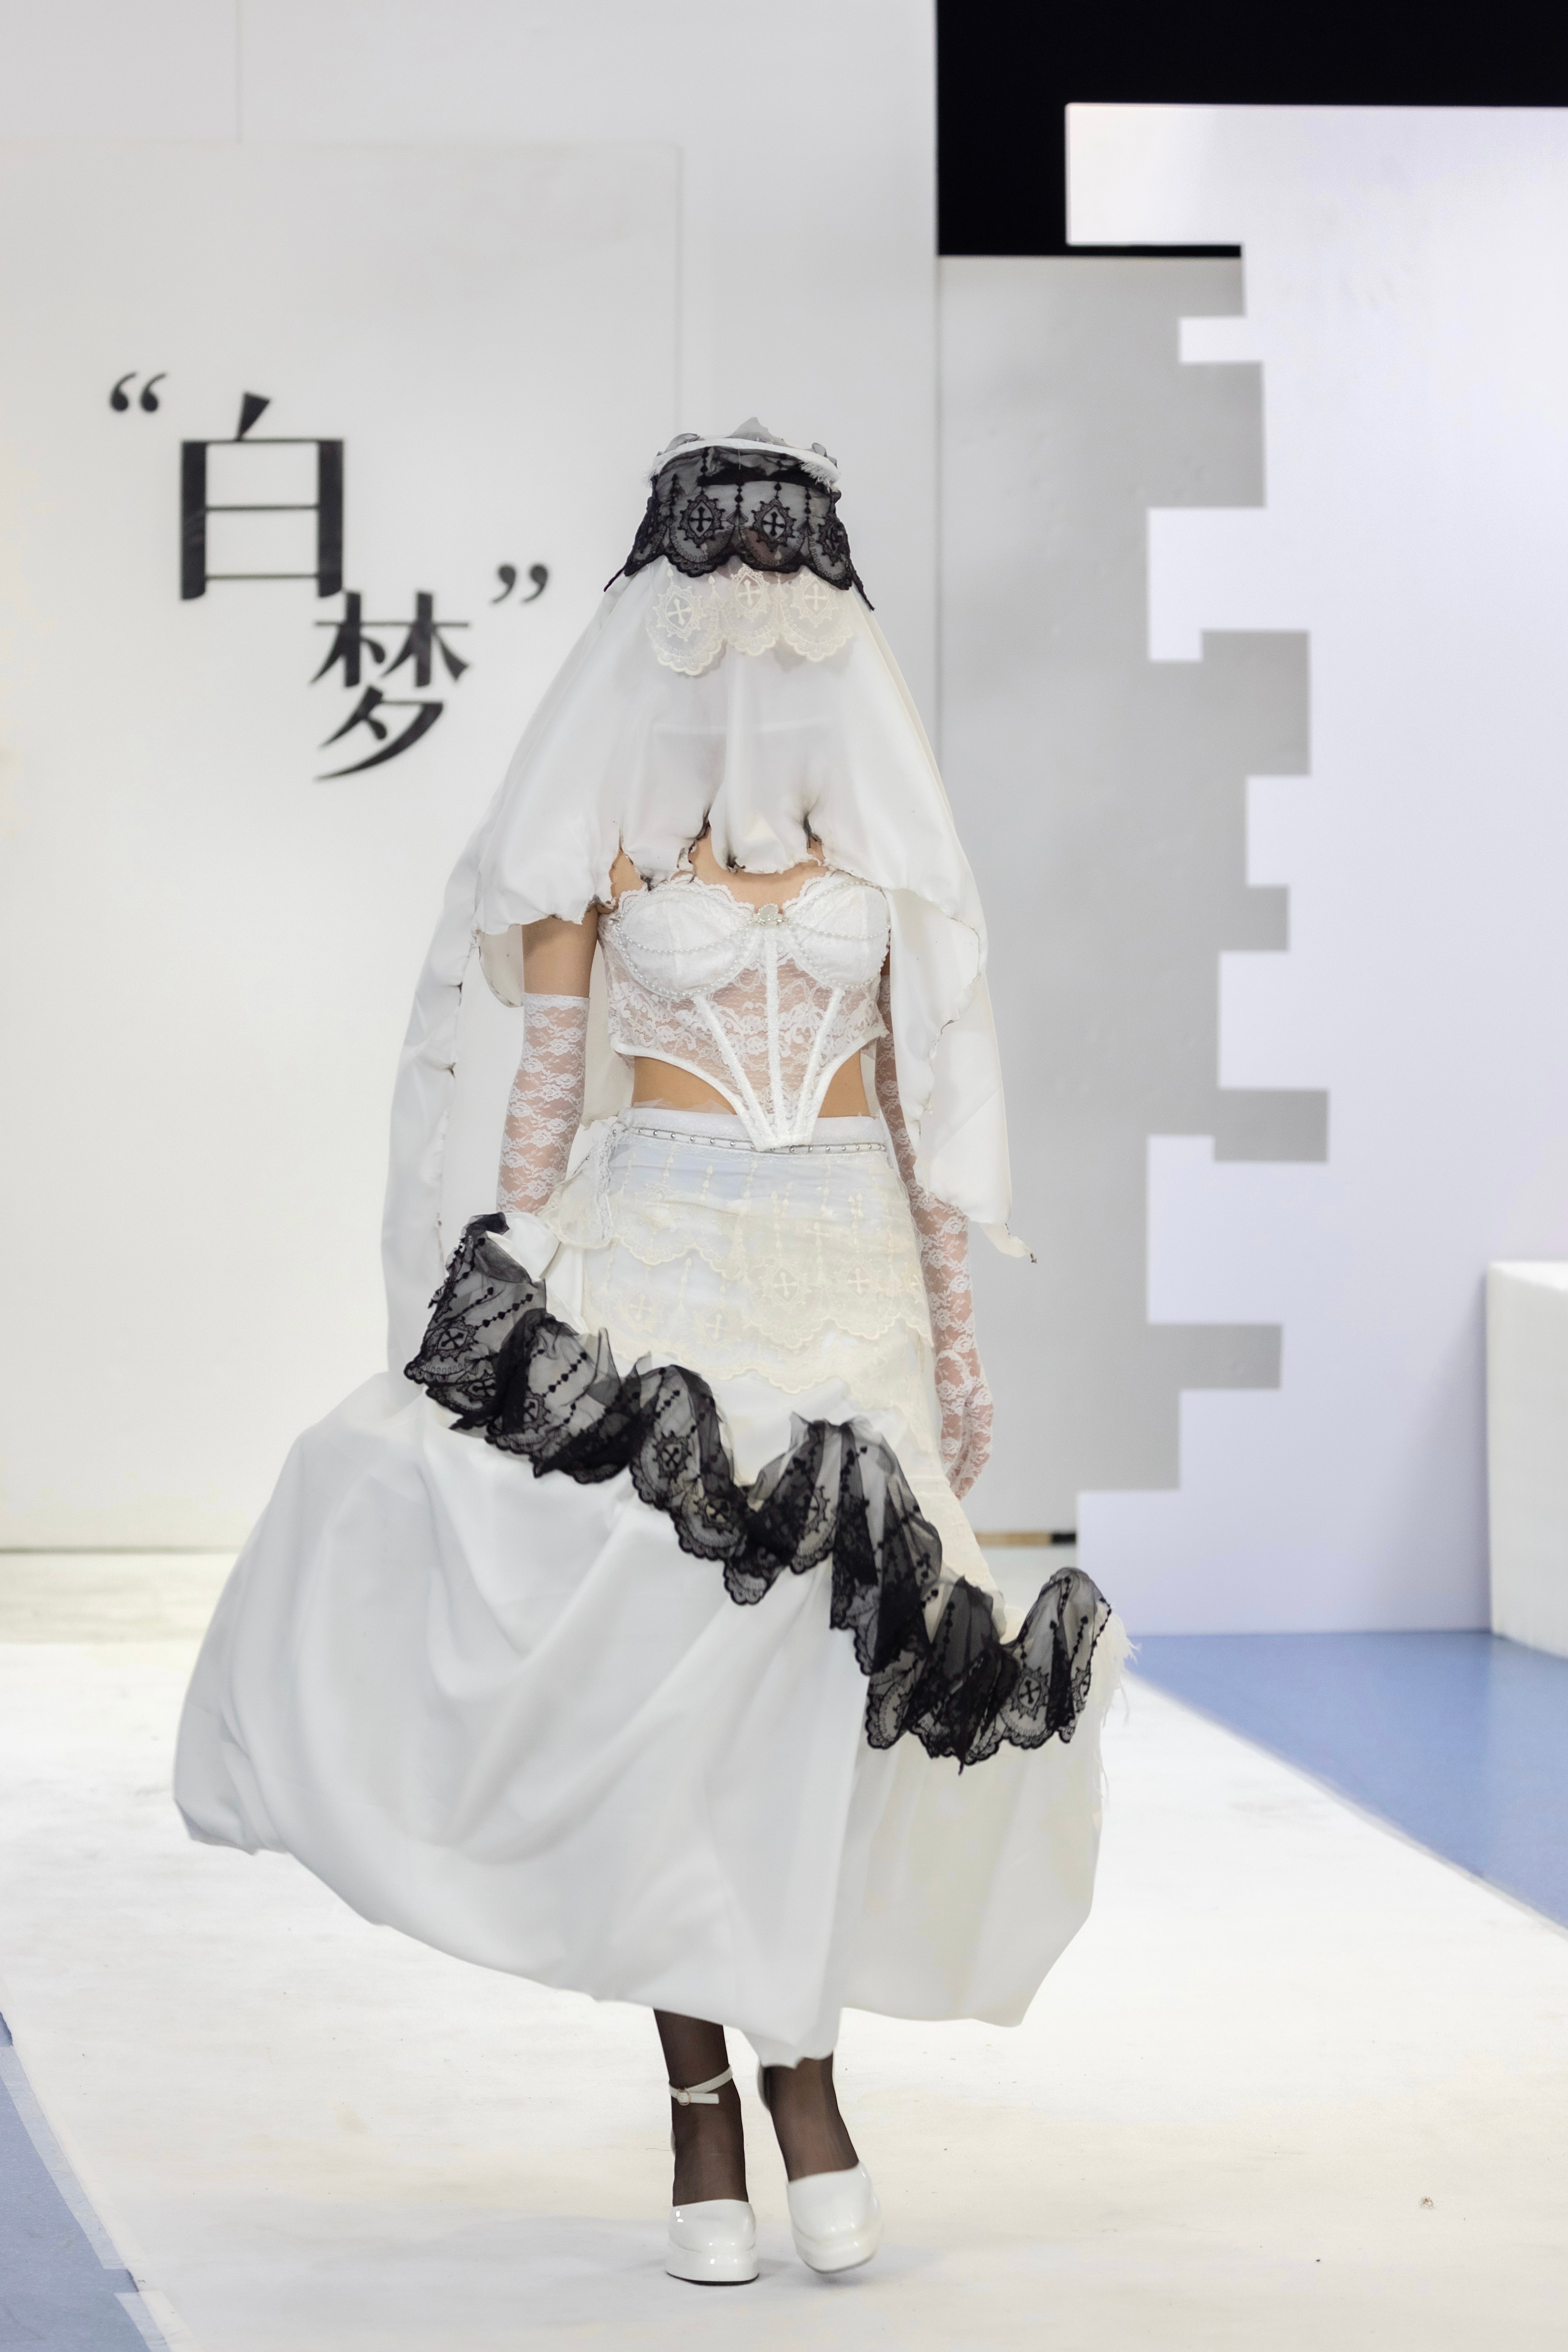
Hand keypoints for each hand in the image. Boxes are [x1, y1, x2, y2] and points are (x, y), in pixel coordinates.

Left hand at [937, 1356, 992, 1498]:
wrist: (953, 1330)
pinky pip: (960, 1430)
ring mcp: (973, 1404)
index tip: (958, 1496)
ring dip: (958, 1461)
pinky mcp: (962, 1397)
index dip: (969, 1477)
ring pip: (968, 1442)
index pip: (980, 1455)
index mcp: (983, 1414)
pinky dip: (953, 1445)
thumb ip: (952, 1428)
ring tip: (944, 1478)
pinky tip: (941, 1449)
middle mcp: (981, 1412)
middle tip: (950, 1494)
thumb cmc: (952, 1361)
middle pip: (976, 1452)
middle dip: (964, 1474)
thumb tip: (949, 1457)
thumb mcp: (951, 1396)